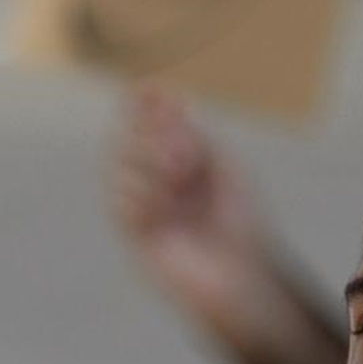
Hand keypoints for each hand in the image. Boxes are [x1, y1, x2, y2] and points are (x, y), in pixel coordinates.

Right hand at [108, 86, 281, 343]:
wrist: (242, 275)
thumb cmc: (243, 224)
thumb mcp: (225, 165)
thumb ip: (194, 134)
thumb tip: (167, 96)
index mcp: (179, 163)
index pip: (150, 126)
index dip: (145, 106)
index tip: (148, 88)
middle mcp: (157, 182)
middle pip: (128, 140)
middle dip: (149, 134)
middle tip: (180, 144)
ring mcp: (145, 207)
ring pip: (119, 167)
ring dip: (147, 161)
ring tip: (180, 172)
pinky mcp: (137, 234)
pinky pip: (122, 203)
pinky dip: (142, 193)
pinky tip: (164, 200)